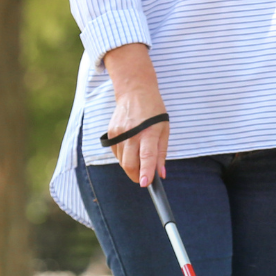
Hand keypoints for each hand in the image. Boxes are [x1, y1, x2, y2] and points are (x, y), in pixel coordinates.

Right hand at [102, 43, 168, 186]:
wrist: (135, 92)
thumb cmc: (154, 112)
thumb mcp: (164, 130)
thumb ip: (161, 153)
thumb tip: (160, 174)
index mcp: (149, 131)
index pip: (147, 155)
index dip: (146, 171)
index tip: (145, 184)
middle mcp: (132, 133)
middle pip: (130, 163)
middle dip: (136, 175)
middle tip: (144, 178)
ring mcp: (119, 133)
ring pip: (122, 161)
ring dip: (131, 166)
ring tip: (139, 158)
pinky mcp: (111, 133)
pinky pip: (117, 154)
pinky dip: (124, 157)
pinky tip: (131, 149)